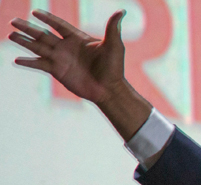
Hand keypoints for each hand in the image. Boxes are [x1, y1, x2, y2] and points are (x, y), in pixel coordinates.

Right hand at [9, 9, 125, 104]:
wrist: (109, 90)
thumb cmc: (114, 68)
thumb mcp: (114, 46)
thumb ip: (113, 28)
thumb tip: (121, 10)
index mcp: (78, 39)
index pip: (59, 25)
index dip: (48, 18)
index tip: (35, 12)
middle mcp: (67, 48)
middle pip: (43, 35)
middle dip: (28, 28)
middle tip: (13, 21)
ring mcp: (61, 59)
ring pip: (38, 47)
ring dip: (24, 41)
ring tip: (10, 34)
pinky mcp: (57, 71)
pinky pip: (39, 64)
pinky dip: (28, 62)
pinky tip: (16, 59)